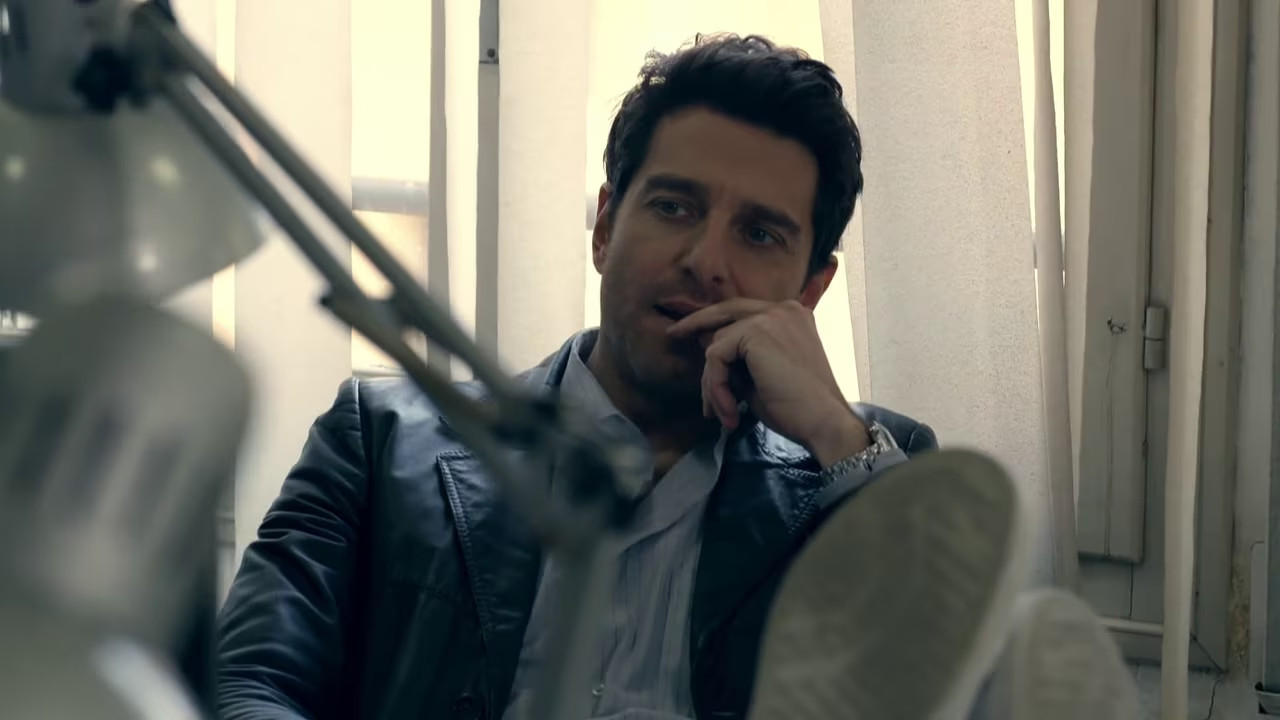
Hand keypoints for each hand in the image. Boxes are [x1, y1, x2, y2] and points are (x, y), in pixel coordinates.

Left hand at [666, 298, 868, 465]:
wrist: (823, 421)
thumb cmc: (798, 408)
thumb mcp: (763, 375)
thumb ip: (740, 358)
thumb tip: (708, 350)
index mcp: (790, 316)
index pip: (742, 310)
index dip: (713, 319)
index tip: (688, 329)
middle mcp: (783, 309)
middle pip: (726, 311)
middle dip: (695, 322)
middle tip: (672, 334)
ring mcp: (770, 318)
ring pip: (718, 344)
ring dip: (713, 383)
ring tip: (724, 413)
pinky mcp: (757, 333)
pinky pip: (716, 357)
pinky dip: (715, 386)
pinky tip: (731, 411)